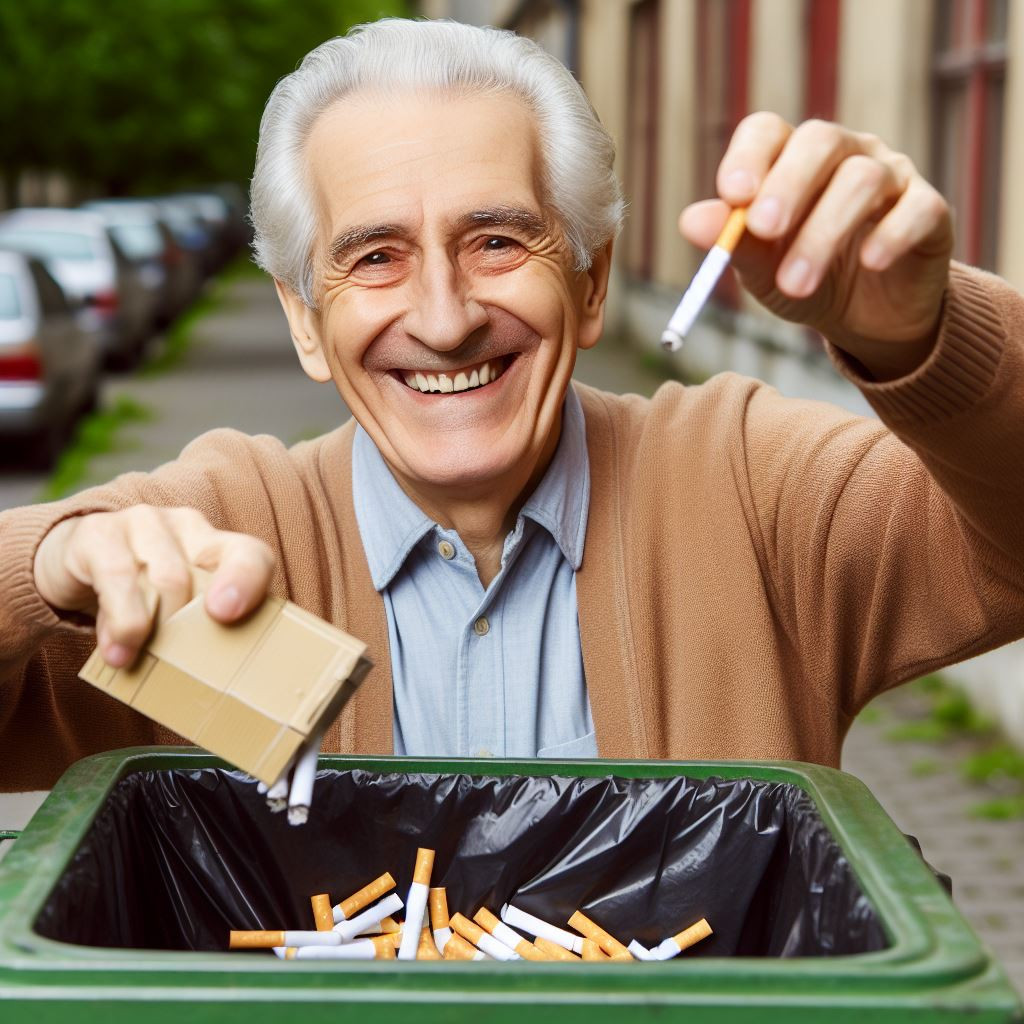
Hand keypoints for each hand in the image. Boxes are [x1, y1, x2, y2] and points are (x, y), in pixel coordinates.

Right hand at [33, 506, 274, 667]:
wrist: (77, 566)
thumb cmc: (143, 595)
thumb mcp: (180, 611)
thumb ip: (203, 632)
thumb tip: (219, 682)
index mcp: (218, 545)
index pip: (251, 556)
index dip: (246, 582)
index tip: (226, 615)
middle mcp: (186, 527)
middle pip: (195, 577)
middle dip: (185, 628)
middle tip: (174, 664)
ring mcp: (143, 523)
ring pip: (162, 578)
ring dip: (148, 627)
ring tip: (130, 659)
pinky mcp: (99, 533)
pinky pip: (115, 576)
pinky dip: (118, 619)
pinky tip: (114, 648)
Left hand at [679, 113, 953, 378]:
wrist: (865, 319)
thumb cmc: (803, 280)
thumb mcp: (761, 269)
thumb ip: (732, 243)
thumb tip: (690, 222)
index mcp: (791, 160)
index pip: (767, 132)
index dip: (749, 157)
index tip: (733, 195)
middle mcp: (845, 154)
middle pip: (819, 141)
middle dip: (787, 186)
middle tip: (762, 230)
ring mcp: (892, 176)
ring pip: (863, 180)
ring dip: (823, 234)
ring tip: (796, 285)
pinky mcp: (930, 211)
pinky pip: (916, 209)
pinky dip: (891, 235)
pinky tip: (870, 264)